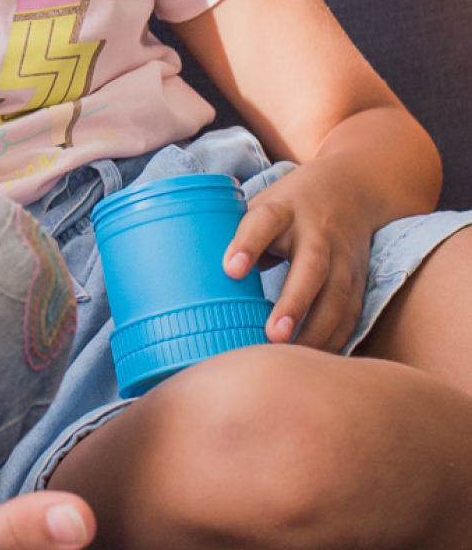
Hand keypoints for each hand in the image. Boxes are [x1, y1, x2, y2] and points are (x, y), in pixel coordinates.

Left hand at [222, 157, 373, 351]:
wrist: (350, 190)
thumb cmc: (287, 208)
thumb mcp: (259, 208)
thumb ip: (234, 238)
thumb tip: (190, 281)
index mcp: (282, 211)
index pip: (263, 222)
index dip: (247, 244)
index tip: (230, 269)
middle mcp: (317, 234)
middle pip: (311, 268)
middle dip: (294, 302)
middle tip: (272, 334)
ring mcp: (343, 259)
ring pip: (337, 297)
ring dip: (316, 330)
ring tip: (290, 357)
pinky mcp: (359, 281)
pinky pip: (350, 315)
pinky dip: (335, 339)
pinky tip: (314, 359)